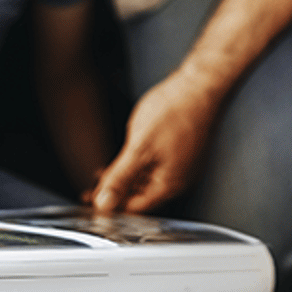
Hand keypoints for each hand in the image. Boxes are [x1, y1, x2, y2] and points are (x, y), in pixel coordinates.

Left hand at [92, 66, 221, 212]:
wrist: (200, 84)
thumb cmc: (177, 111)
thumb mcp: (139, 147)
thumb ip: (120, 177)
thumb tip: (105, 202)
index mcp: (170, 184)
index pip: (134, 208)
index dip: (111, 204)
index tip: (91, 198)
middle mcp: (179, 179)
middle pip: (142, 195)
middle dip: (117, 191)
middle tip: (94, 185)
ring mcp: (183, 164)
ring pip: (148, 179)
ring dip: (127, 177)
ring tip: (106, 170)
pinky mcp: (183, 150)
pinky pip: (157, 165)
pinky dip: (140, 164)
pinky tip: (129, 154)